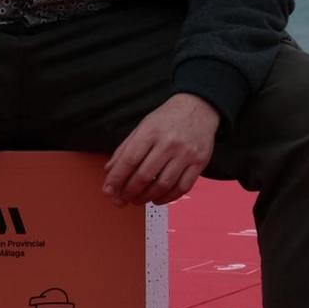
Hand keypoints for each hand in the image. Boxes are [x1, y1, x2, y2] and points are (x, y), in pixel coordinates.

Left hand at [102, 94, 217, 206]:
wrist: (199, 107)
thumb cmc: (167, 118)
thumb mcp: (143, 126)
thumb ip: (125, 149)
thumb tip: (110, 171)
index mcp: (151, 131)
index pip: (129, 159)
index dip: (117, 178)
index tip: (108, 191)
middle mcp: (169, 143)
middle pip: (145, 175)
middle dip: (129, 192)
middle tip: (121, 200)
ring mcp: (186, 154)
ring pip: (163, 185)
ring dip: (146, 197)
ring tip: (137, 200)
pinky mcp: (200, 163)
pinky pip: (182, 187)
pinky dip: (167, 198)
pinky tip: (157, 199)